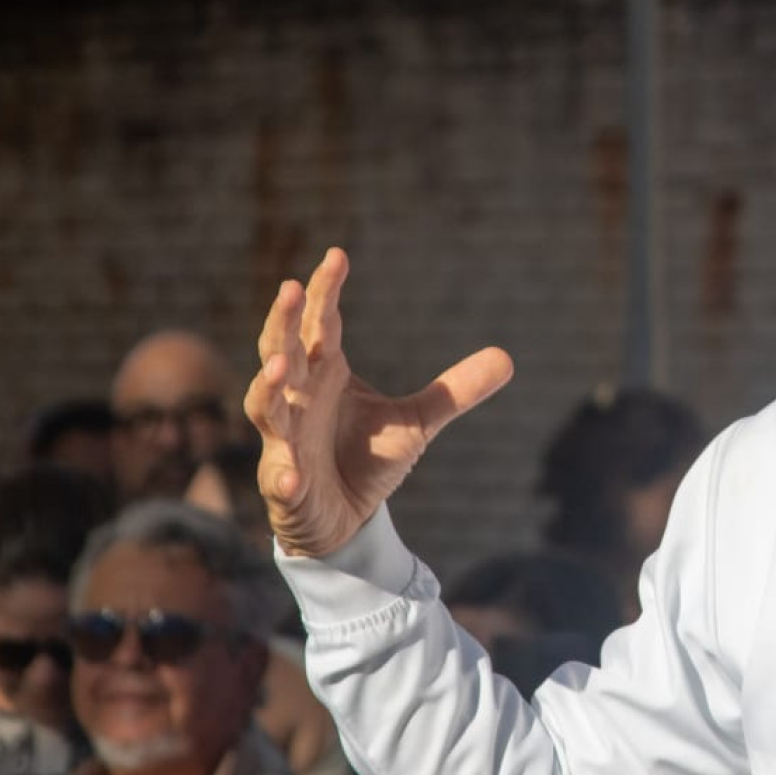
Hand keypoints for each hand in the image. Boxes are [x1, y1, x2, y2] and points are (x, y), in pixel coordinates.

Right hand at [245, 247, 514, 557]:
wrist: (344, 519)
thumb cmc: (367, 459)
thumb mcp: (419, 423)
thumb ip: (455, 390)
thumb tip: (508, 358)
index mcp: (326, 374)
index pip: (322, 325)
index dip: (327, 292)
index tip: (337, 255)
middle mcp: (299, 399)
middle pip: (282, 351)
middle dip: (284, 322)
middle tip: (291, 288)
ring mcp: (285, 440)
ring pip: (267, 405)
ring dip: (270, 385)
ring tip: (281, 366)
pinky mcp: (285, 484)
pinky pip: (279, 477)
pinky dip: (283, 474)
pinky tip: (291, 475)